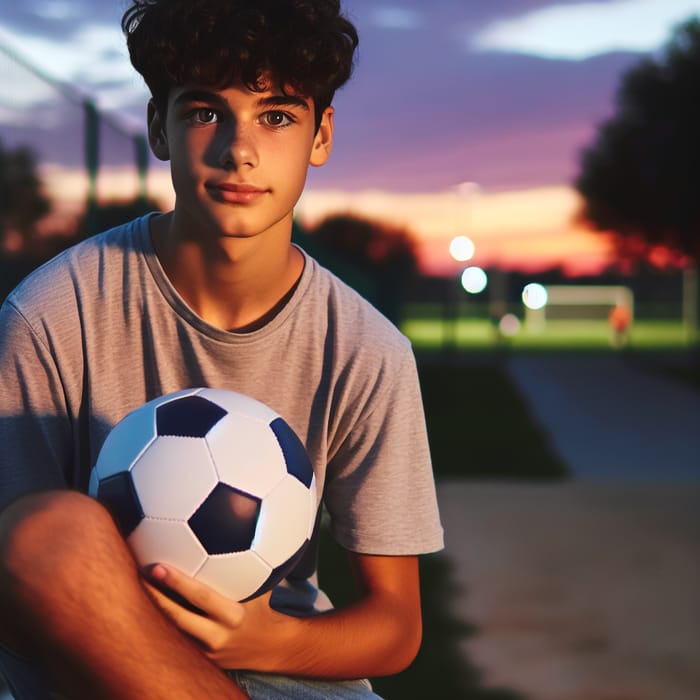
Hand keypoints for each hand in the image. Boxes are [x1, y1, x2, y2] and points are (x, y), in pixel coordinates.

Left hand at [143, 564, 286, 669]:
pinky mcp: (197, 659)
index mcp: (233, 615)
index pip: (201, 596)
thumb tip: (243, 527)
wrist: (267, 648)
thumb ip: (249, 566)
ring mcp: (205, 651)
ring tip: (136, 586)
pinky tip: (146, 604)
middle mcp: (218, 635)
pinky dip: (161, 621)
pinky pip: (176, 638)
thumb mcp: (262, 587)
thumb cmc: (261, 608)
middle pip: (177, 616)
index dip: (178, 582)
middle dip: (155, 596)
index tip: (158, 566)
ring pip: (172, 630)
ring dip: (153, 609)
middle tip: (138, 573)